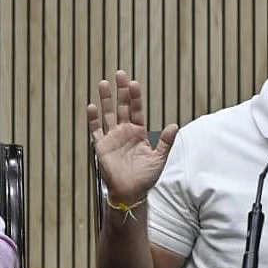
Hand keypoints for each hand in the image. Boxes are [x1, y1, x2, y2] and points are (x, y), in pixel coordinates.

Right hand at [87, 70, 178, 203]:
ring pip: (108, 114)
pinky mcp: (101, 146)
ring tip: (104, 83)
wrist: (131, 193)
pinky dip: (93, 119)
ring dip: (106, 100)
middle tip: (120, 74)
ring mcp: (112, 137)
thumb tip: (175, 126)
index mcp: (139, 132)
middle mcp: (125, 131)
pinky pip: (96, 130)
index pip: (137, 109)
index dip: (136, 97)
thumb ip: (165, 142)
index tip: (134, 83)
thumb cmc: (146, 177)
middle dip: (121, 91)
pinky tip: (92, 106)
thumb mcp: (159, 158)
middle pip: (122, 107)